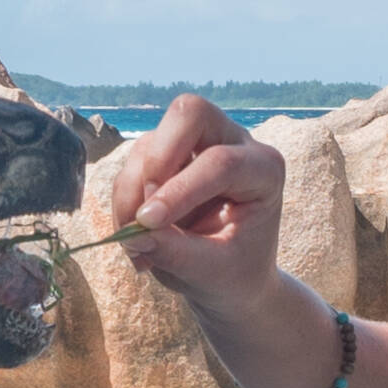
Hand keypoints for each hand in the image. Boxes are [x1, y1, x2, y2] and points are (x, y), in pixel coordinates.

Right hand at [98, 93, 286, 298]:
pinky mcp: (166, 154)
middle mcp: (232, 143)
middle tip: (145, 212)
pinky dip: (124, 202)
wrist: (230, 275)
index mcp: (263, 169)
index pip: (221, 162)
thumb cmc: (234, 271)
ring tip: (137, 245)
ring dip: (131, 193)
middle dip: (157, 159)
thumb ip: (177, 253)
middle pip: (189, 112)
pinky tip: (136, 238)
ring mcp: (196, 144)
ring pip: (149, 144)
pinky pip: (132, 165)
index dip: (180, 190)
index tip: (147, 224)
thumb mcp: (212, 272)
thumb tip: (135, 235)